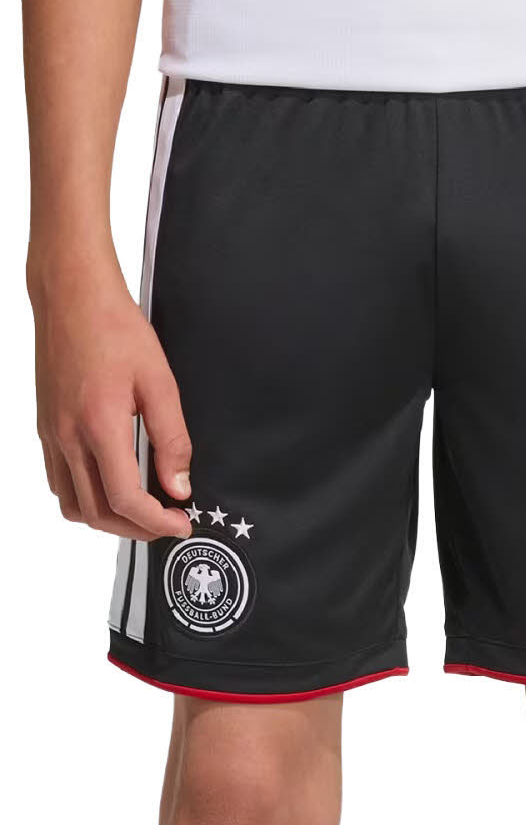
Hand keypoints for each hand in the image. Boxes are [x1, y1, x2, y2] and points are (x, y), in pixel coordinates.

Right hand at [29, 256, 192, 539]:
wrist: (70, 294)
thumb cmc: (113, 326)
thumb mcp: (159, 381)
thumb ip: (172, 439)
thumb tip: (179, 486)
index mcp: (99, 424)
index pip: (125, 498)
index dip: (157, 522)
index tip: (181, 522)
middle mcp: (68, 436)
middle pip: (98, 512)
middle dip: (136, 529)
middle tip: (166, 523)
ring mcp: (52, 434)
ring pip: (73, 505)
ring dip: (108, 520)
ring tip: (140, 512)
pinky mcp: (46, 428)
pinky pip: (60, 482)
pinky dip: (85, 499)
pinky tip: (110, 487)